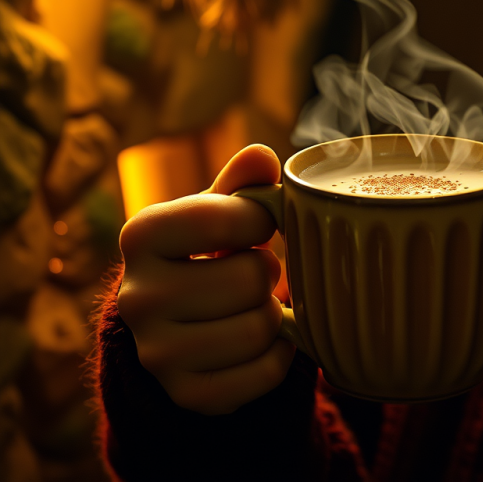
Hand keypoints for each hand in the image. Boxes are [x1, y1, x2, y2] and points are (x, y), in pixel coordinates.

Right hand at [117, 145, 294, 414]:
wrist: (174, 319)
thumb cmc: (204, 248)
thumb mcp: (216, 209)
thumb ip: (241, 182)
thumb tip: (262, 157)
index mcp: (143, 234)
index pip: (228, 218)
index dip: (260, 219)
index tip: (257, 223)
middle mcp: (138, 295)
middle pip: (250, 277)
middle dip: (267, 271)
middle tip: (253, 270)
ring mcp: (157, 351)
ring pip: (259, 327)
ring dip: (273, 313)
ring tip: (252, 302)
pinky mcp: (185, 392)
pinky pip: (264, 372)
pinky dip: (277, 354)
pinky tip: (260, 339)